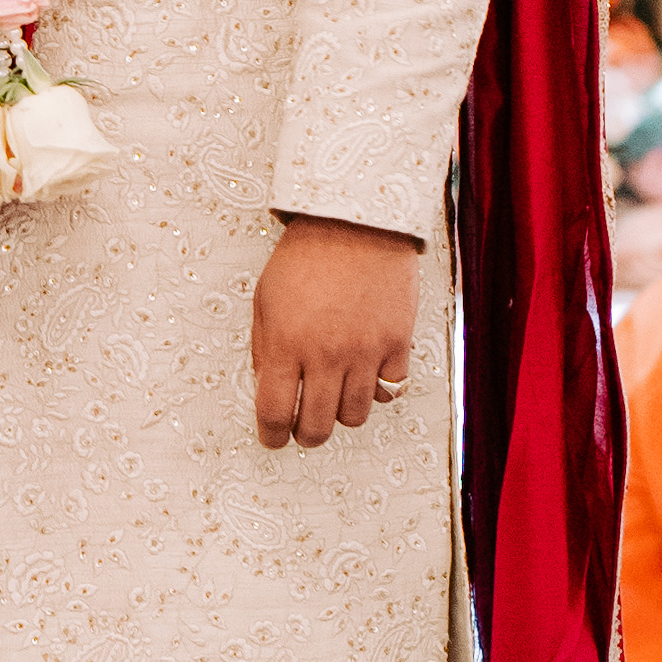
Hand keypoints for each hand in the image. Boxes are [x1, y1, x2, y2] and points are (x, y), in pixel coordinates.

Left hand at [251, 216, 418, 450]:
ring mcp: (365, 352)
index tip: (273, 438)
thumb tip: (269, 390)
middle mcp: (326, 355)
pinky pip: (391, 391)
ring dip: (341, 414)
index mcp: (285, 345)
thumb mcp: (265, 300)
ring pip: (355, 416)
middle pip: (316, 426)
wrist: (356, 223)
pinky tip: (367, 375)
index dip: (271, 436)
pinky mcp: (397, 344)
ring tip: (334, 397)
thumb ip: (264, 349)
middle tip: (303, 427)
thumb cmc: (305, 257)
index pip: (274, 414)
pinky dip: (379, 391)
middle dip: (304, 435)